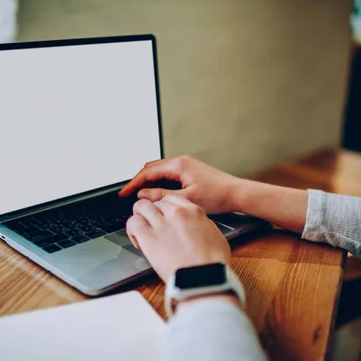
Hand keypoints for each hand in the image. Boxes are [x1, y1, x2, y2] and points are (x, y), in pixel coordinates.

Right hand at [119, 155, 242, 213]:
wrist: (236, 194)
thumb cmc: (217, 196)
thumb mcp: (186, 199)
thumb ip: (161, 196)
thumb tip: (143, 195)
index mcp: (178, 165)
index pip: (147, 172)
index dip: (133, 183)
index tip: (123, 193)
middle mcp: (181, 161)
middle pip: (151, 168)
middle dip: (138, 181)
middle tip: (128, 195)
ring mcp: (186, 165)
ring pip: (159, 171)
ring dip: (149, 182)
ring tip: (140, 196)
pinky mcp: (190, 171)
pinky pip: (168, 174)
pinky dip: (159, 182)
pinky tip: (158, 193)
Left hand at [126, 195, 231, 281]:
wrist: (204, 278)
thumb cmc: (213, 263)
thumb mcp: (215, 235)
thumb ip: (202, 225)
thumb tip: (197, 226)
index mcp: (193, 211)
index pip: (171, 199)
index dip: (165, 208)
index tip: (163, 216)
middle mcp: (176, 214)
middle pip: (156, 203)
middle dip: (152, 213)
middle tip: (153, 226)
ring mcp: (162, 224)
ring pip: (141, 207)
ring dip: (140, 217)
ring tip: (141, 230)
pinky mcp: (149, 238)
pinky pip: (133, 223)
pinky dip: (132, 229)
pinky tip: (138, 240)